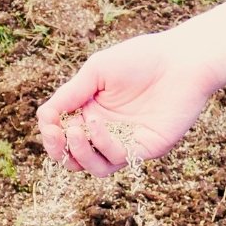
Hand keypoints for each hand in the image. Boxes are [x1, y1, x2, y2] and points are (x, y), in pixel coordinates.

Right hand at [36, 30, 225, 176]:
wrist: (182, 60)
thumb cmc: (141, 58)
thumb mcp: (96, 71)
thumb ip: (70, 95)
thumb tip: (44, 117)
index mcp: (91, 112)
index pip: (62, 135)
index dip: (50, 135)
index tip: (48, 122)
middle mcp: (106, 131)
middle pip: (74, 158)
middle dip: (58, 150)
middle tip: (57, 134)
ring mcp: (126, 142)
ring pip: (94, 166)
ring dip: (79, 152)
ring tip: (75, 130)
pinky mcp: (145, 149)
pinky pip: (117, 159)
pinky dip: (102, 145)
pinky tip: (98, 122)